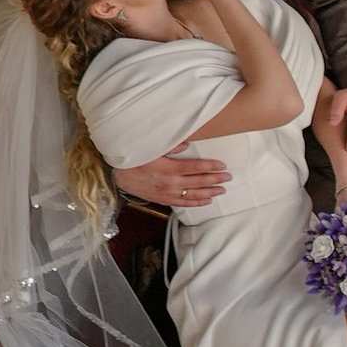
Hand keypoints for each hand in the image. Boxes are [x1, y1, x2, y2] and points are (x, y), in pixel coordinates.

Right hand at [114, 127, 231, 212]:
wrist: (118, 176)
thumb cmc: (135, 160)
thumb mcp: (153, 149)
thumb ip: (172, 146)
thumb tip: (188, 144)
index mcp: (170, 168)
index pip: (196, 168)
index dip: (211, 166)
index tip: (222, 165)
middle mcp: (172, 183)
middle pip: (199, 181)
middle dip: (215, 179)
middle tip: (228, 177)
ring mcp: (168, 193)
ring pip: (194, 194)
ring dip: (209, 192)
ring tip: (222, 190)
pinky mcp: (164, 200)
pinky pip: (183, 203)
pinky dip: (196, 202)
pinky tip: (206, 201)